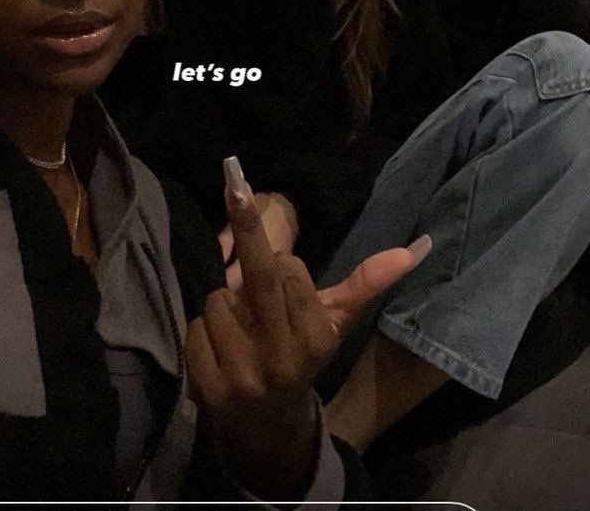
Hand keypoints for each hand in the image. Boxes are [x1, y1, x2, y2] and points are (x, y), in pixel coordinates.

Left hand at [187, 158, 424, 499]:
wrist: (268, 425)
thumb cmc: (301, 354)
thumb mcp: (335, 322)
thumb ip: (367, 283)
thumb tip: (414, 248)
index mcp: (317, 338)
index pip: (289, 270)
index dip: (283, 266)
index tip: (285, 274)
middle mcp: (283, 358)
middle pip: (259, 277)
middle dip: (248, 226)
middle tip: (234, 184)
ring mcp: (243, 375)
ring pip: (218, 300)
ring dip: (225, 305)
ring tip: (242, 330)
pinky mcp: (207, 387)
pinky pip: (195, 327)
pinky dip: (203, 330)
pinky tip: (221, 349)